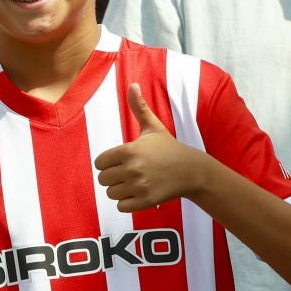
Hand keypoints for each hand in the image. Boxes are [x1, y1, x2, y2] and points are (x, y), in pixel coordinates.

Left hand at [93, 84, 202, 211]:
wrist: (191, 170)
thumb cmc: (168, 148)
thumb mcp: (153, 127)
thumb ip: (138, 107)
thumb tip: (133, 84)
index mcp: (129, 150)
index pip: (100, 163)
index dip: (108, 163)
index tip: (121, 161)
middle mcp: (132, 169)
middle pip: (103, 180)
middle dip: (113, 177)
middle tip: (128, 173)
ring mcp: (139, 186)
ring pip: (111, 194)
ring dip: (119, 191)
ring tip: (134, 183)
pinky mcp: (145, 201)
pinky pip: (121, 207)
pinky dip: (127, 203)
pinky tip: (138, 194)